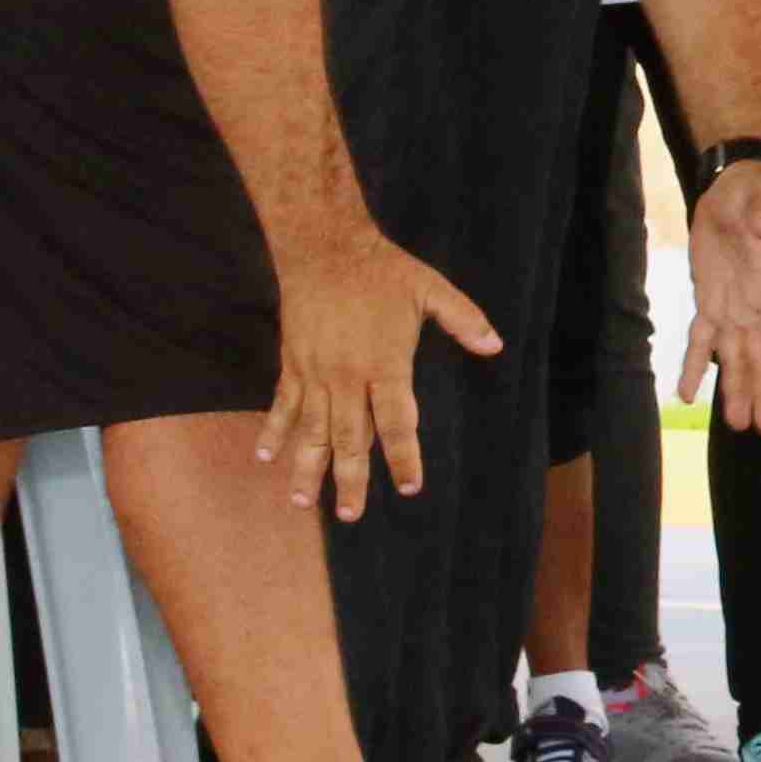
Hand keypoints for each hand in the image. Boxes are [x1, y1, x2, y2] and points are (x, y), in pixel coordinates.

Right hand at [261, 225, 498, 520]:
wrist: (324, 246)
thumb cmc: (382, 270)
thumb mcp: (431, 289)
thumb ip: (464, 320)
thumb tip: (496, 346)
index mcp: (384, 363)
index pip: (396, 422)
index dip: (403, 457)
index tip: (409, 486)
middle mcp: (347, 376)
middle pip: (349, 438)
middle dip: (350, 479)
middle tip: (350, 515)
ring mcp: (315, 372)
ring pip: (311, 430)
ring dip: (306, 468)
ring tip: (301, 504)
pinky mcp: (293, 363)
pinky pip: (282, 404)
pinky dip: (273, 430)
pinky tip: (264, 456)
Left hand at [679, 160, 760, 431]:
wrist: (734, 190)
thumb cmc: (755, 194)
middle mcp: (758, 306)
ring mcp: (733, 309)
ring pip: (736, 358)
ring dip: (737, 390)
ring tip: (740, 425)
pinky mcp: (709, 304)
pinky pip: (701, 341)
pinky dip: (694, 367)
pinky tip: (686, 395)